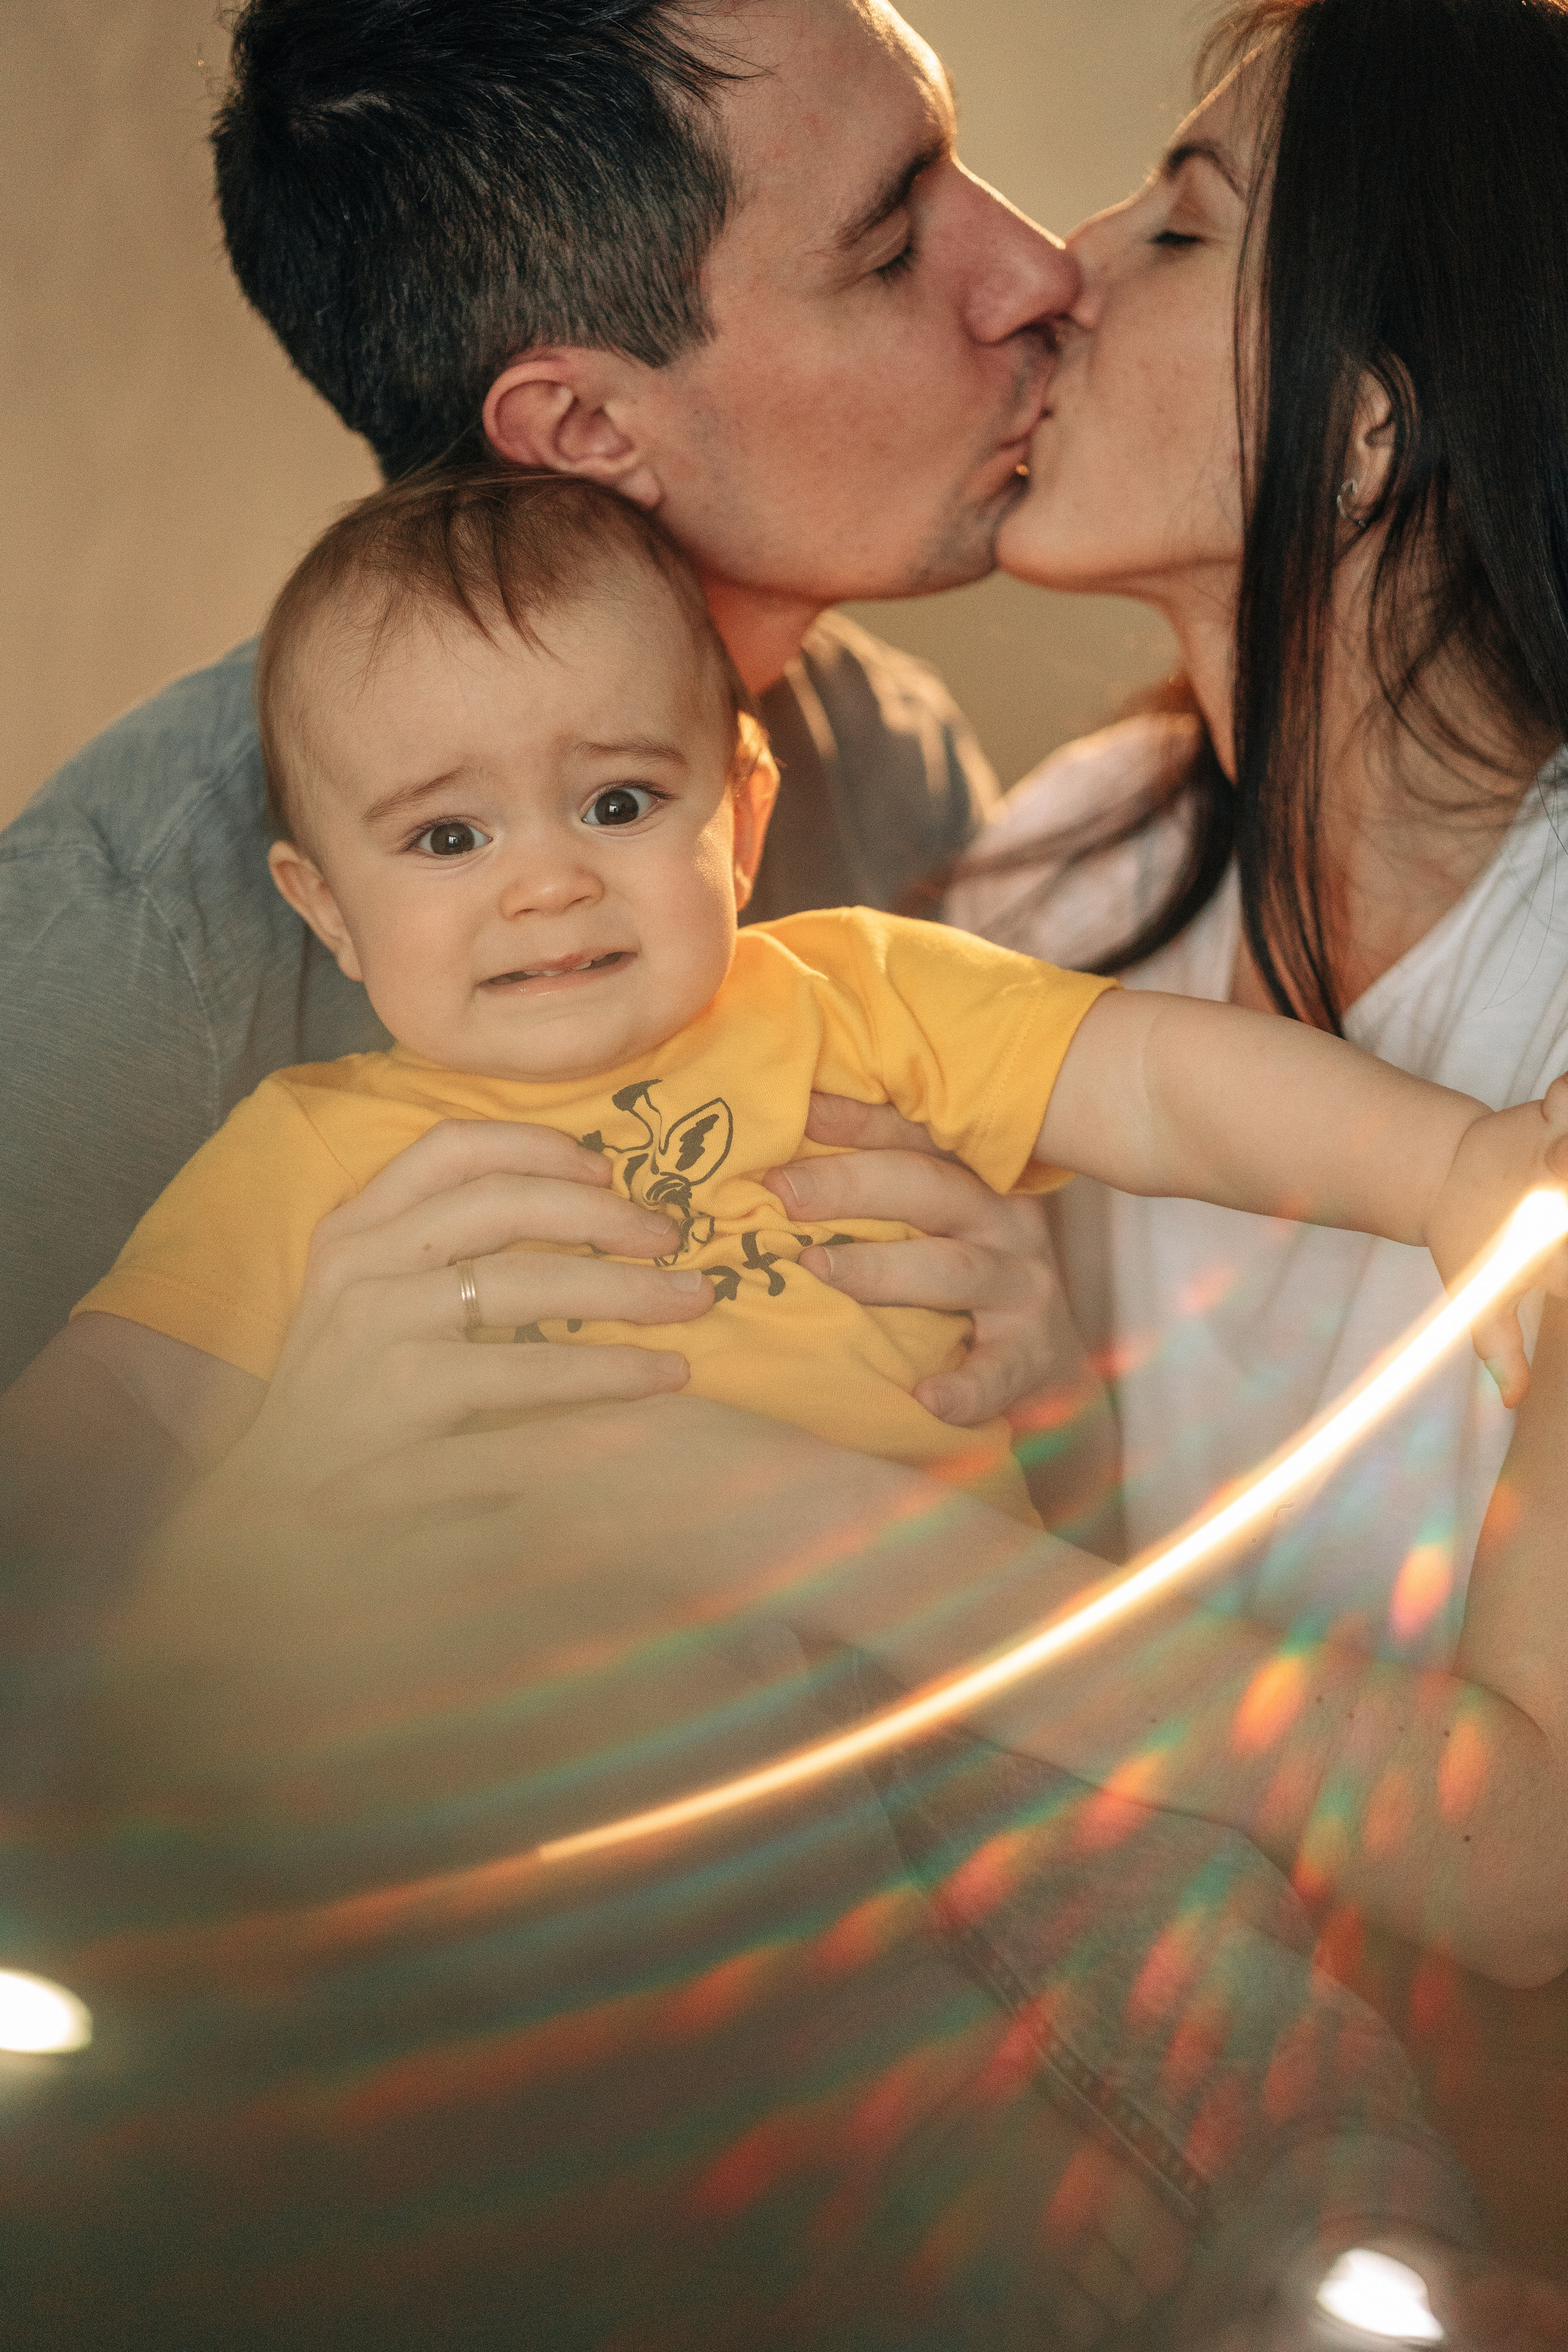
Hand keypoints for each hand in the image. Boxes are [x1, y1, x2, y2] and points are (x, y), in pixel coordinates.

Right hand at [200, 1118, 715, 1515]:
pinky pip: (530, 1371)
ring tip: (693, 1310)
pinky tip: (657, 1382)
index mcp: (351, 1232)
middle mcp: (359, 1264)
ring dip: (624, 1293)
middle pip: (501, 1203)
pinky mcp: (405, 1397)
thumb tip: (564, 1221)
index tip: (602, 1169)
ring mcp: (378, 1327)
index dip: (536, 1147)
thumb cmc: (337, 1417)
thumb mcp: (364, 1316)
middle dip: (601, 1216)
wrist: (263, 1523)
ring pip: (526, 1283)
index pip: (448, 1150)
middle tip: (673, 1242)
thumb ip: (432, 1262)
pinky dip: (607, 1373)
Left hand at [763, 1092, 1091, 1426]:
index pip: (914, 1138)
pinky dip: (965, 1387)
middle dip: (851, 1186)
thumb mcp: (936, 1228)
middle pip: (930, 1189)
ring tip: (819, 1272)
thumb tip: (773, 1175)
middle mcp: (1003, 1223)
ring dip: (882, 1270)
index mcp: (973, 1181)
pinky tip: (927, 1397)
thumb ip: (877, 1200)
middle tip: (783, 1193)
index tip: (799, 1111)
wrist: (1049, 1368)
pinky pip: (997, 1371)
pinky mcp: (1032, 1357)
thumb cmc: (965, 1284)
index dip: (858, 1121)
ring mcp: (1023, 1290)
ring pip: (952, 1271)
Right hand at [1426, 1075, 1567, 1406]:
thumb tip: (1512, 1399)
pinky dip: (1565, 1098)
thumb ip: (1499, 1347)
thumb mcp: (1482, 1302)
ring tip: (1553, 1155)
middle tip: (1557, 1178)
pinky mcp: (1558, 1117)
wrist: (1446, 1184)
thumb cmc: (1474, 1248)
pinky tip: (1555, 1106)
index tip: (1558, 1245)